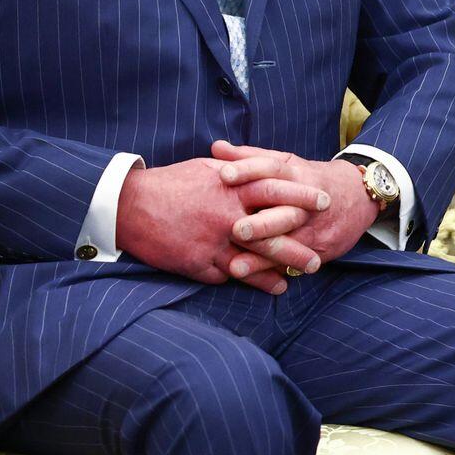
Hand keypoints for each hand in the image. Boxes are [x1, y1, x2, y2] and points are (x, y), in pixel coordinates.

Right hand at [115, 156, 331, 292]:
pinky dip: (241, 281)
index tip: (325, 202)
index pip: (276, 191)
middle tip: (317, 259)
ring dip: (273, 275)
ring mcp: (213, 244)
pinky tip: (255, 288)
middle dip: (297, 249)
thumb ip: (236, 170)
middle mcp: (227, 218)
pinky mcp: (196, 264)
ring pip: (252, 263)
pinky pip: (224, 276)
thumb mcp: (206, 168)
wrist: (129, 205)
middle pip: (271, 236)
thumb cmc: (170, 183)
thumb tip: (258, 166)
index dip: (302, 197)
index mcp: (231, 189)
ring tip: (289, 283)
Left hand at [211, 141, 381, 280]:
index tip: (223, 175)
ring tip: (235, 267)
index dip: (249, 170)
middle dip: (262, 224)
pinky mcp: (319, 250)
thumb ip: (250, 157)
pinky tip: (255, 282)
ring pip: (289, 244)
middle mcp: (306, 202)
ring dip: (263, 257)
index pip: (273, 169)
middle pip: (285, 212)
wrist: (358, 197)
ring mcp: (314, 228)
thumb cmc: (311, 178)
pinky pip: (296, 263)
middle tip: (236, 230)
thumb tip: (216, 147)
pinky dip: (274, 273)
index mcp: (297, 174)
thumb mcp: (287, 162)